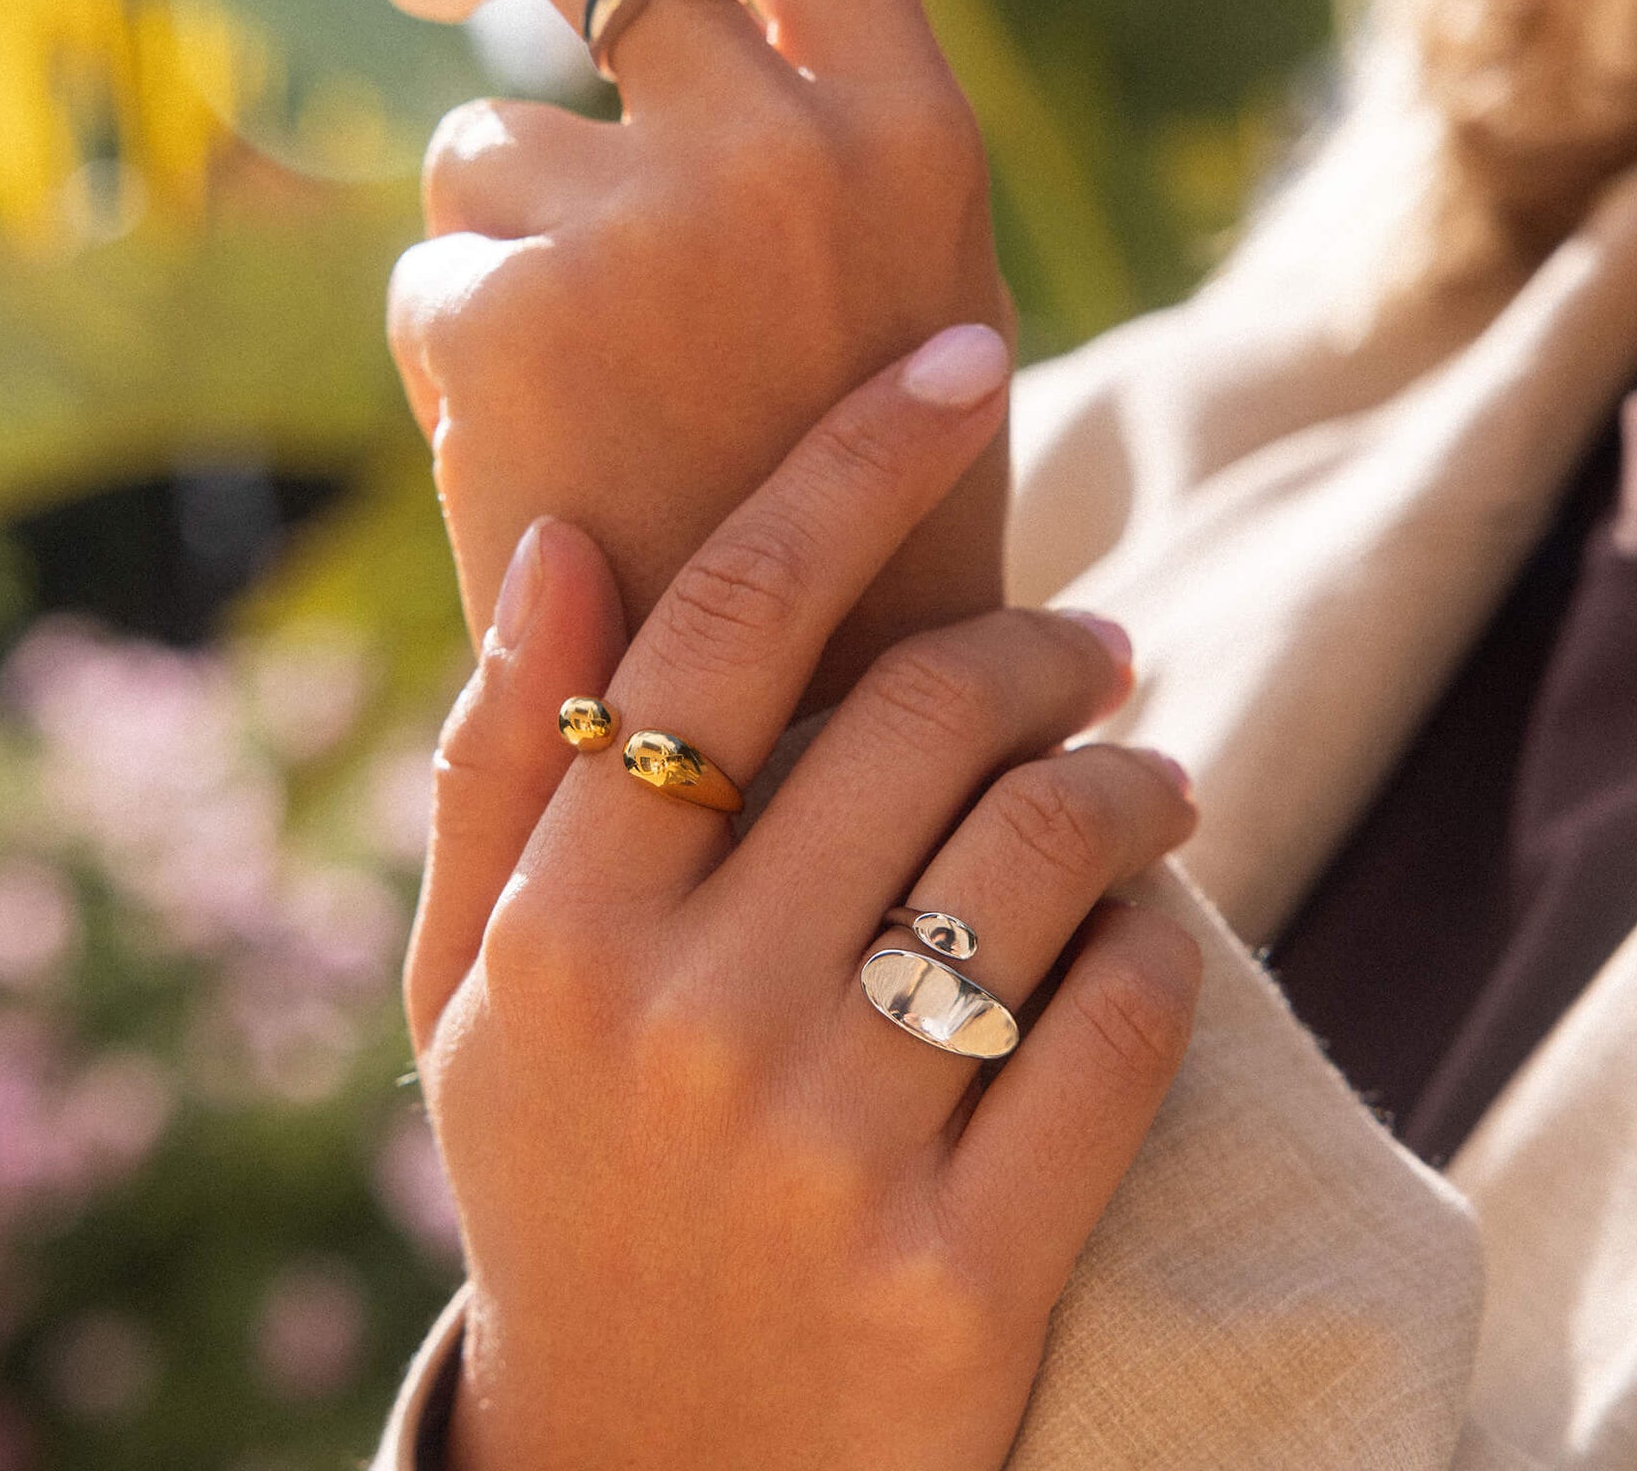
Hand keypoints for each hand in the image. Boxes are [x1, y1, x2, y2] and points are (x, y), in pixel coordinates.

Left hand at [383, 0, 1011, 707]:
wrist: (812, 741)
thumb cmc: (865, 526)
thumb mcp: (914, 301)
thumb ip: (823, 141)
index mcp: (917, 133)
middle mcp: (793, 146)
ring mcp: (648, 229)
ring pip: (491, 142)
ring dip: (510, 245)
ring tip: (601, 403)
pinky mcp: (514, 323)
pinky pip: (437, 278)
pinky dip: (469, 360)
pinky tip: (552, 468)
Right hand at [409, 326, 1199, 1470]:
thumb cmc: (565, 1180)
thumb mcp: (472, 990)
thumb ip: (498, 766)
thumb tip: (568, 535)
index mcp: (559, 928)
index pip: (729, 615)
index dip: (857, 457)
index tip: (962, 358)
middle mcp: (686, 1023)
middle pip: (921, 715)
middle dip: (1043, 646)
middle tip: (1099, 645)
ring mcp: (829, 1156)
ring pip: (1047, 854)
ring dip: (1132, 780)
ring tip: (1151, 775)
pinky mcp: (967, 1279)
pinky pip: (1125, 1032)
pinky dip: (1164, 948)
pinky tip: (1150, 938)